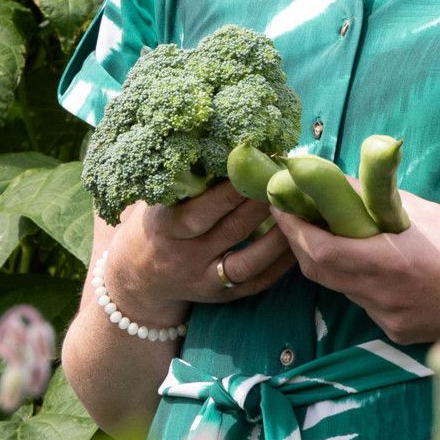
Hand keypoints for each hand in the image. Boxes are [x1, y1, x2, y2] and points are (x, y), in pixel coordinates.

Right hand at [105, 183, 296, 327]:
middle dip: (262, 203)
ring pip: (249, 261)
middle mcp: (185, 257)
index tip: (254, 166)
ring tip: (300, 210)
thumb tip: (224, 144)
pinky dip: (281, 264)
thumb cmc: (155, 224)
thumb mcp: (157, 202)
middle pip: (232, 231)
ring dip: (279, 236)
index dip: (230, 191)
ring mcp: (205, 280)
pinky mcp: (223, 296)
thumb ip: (185, 181)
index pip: (200, 211)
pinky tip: (299, 243)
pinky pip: (258, 283)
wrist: (139, 277)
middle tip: (286, 180)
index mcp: (165, 228)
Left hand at [269, 189, 439, 346]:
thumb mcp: (425, 213)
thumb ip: (377, 200)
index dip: (293, 227)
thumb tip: (335, 181)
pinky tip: (376, 264)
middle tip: (295, 213)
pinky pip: (363, 303)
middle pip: (320, 272)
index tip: (280, 201)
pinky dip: (358, 280)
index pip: (322, 250)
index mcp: (393, 264)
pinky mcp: (396, 334)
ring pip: (340, 288)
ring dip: (330, 260)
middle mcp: (385, 299)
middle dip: (301, 241)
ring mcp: (388, 321)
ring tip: (335, 231)